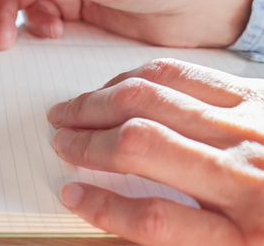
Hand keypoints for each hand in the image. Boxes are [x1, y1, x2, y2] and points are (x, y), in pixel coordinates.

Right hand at [47, 58, 263, 244]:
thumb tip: (122, 211)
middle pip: (142, 146)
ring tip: (71, 110)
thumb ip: (188, 235)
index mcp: (246, 232)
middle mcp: (244, 173)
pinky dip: (138, 77)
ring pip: (154, 99)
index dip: (102, 208)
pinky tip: (116, 86)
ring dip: (100, 103)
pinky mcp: (256, 93)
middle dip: (87, 142)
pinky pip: (183, 74)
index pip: (154, 221)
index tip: (71, 193)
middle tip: (59, 140)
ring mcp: (250, 125)